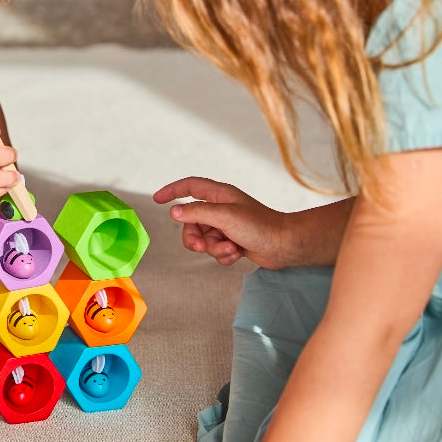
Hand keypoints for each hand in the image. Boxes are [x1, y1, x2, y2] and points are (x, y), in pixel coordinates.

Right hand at [154, 177, 286, 268]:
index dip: (172, 190)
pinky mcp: (232, 241)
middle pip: (191, 221)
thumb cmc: (259, 226)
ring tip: (230, 249)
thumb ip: (196, 213)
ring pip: (203, 239)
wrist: (284, 245)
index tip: (157, 199)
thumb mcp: (224, 216)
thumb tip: (174, 211)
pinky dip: (224, 255)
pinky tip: (237, 254)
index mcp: (218, 195)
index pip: (189, 187)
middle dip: (194, 237)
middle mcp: (220, 208)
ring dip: (214, 249)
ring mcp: (226, 226)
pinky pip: (215, 250)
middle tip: (201, 247)